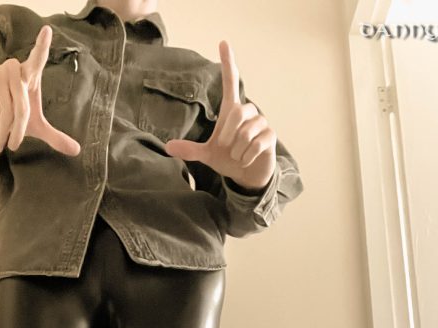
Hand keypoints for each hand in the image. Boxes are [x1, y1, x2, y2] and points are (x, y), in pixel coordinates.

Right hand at [0, 25, 79, 155]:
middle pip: (22, 106)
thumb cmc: (15, 115)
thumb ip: (55, 136)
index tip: (46, 30)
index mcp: (30, 74)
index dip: (42, 45)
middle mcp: (14, 69)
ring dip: (4, 132)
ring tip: (1, 144)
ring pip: (7, 110)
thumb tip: (77, 151)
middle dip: (18, 130)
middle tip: (14, 146)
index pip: (38, 58)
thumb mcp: (36, 126)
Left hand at [164, 40, 276, 191]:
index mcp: (231, 110)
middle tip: (225, 147)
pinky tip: (246, 160)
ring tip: (237, 155)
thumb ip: (190, 150)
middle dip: (227, 133)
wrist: (247, 175)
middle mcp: (247, 112)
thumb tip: (167, 147)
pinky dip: (246, 157)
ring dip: (236, 149)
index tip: (223, 42)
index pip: (230, 81)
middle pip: (237, 111)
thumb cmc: (229, 159)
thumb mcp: (208, 155)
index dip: (228, 63)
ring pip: (246, 131)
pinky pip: (255, 144)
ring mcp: (261, 123)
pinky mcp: (270, 136)